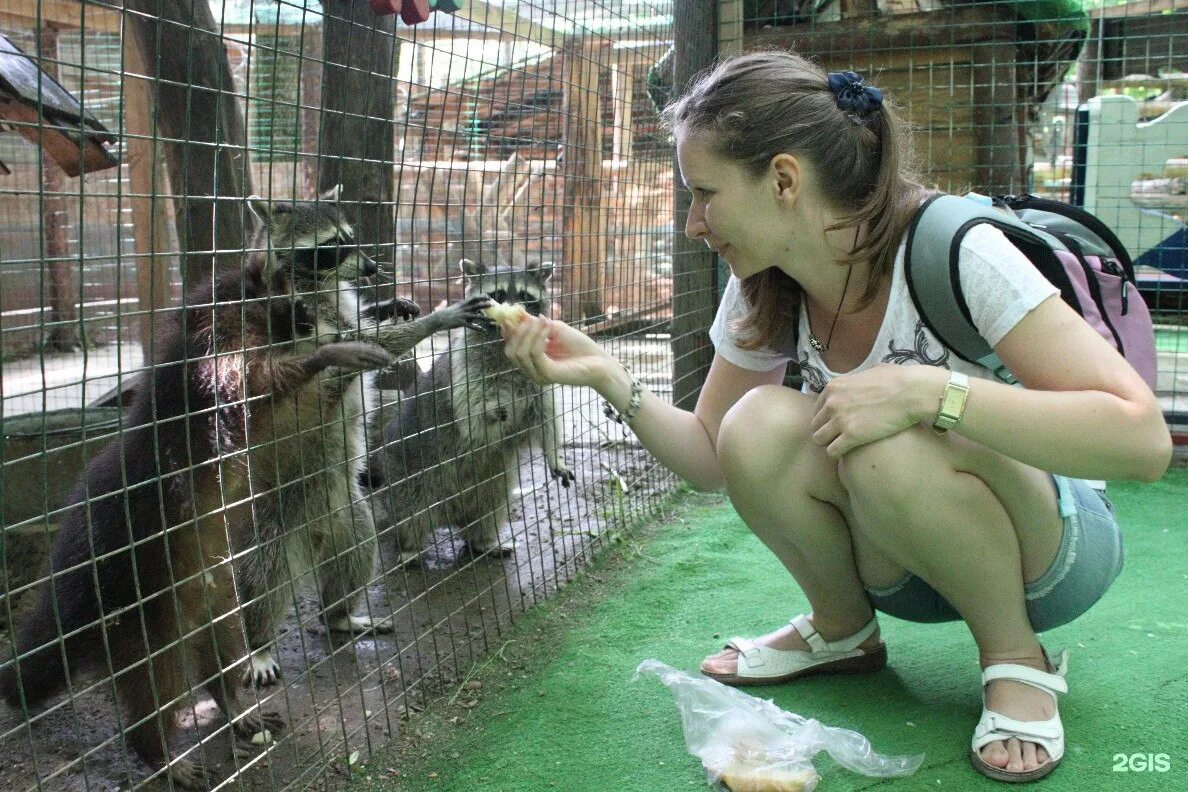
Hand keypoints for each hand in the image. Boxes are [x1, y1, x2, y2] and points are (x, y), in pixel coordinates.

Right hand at [502, 316, 611, 387]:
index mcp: (531, 361)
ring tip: (544, 320)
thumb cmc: (578, 346)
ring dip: (530, 332)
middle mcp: (531, 370)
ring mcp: (538, 374)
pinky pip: (535, 354)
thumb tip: (517, 312)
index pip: (510, 348)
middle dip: (517, 332)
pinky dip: (539, 338)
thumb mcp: (553, 329)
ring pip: (521, 352)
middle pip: (511, 352)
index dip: (507, 333)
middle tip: (530, 318)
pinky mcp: (548, 375)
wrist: (599, 361)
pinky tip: (549, 328)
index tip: (508, 317)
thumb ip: (534, 323)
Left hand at [810, 364, 939, 457]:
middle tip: (840, 437)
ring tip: (843, 446)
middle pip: (815, 425)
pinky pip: (832, 452)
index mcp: (834, 387)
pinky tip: (849, 453)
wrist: (911, 392)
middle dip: (826, 431)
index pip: (817, 408)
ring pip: (819, 439)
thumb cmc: (897, 379)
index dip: (827, 418)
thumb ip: (859, 378)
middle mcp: (832, 403)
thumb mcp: (870, 371)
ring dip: (829, 443)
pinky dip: (838, 454)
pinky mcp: (851, 436)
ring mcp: (840, 420)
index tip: (837, 424)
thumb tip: (864, 378)